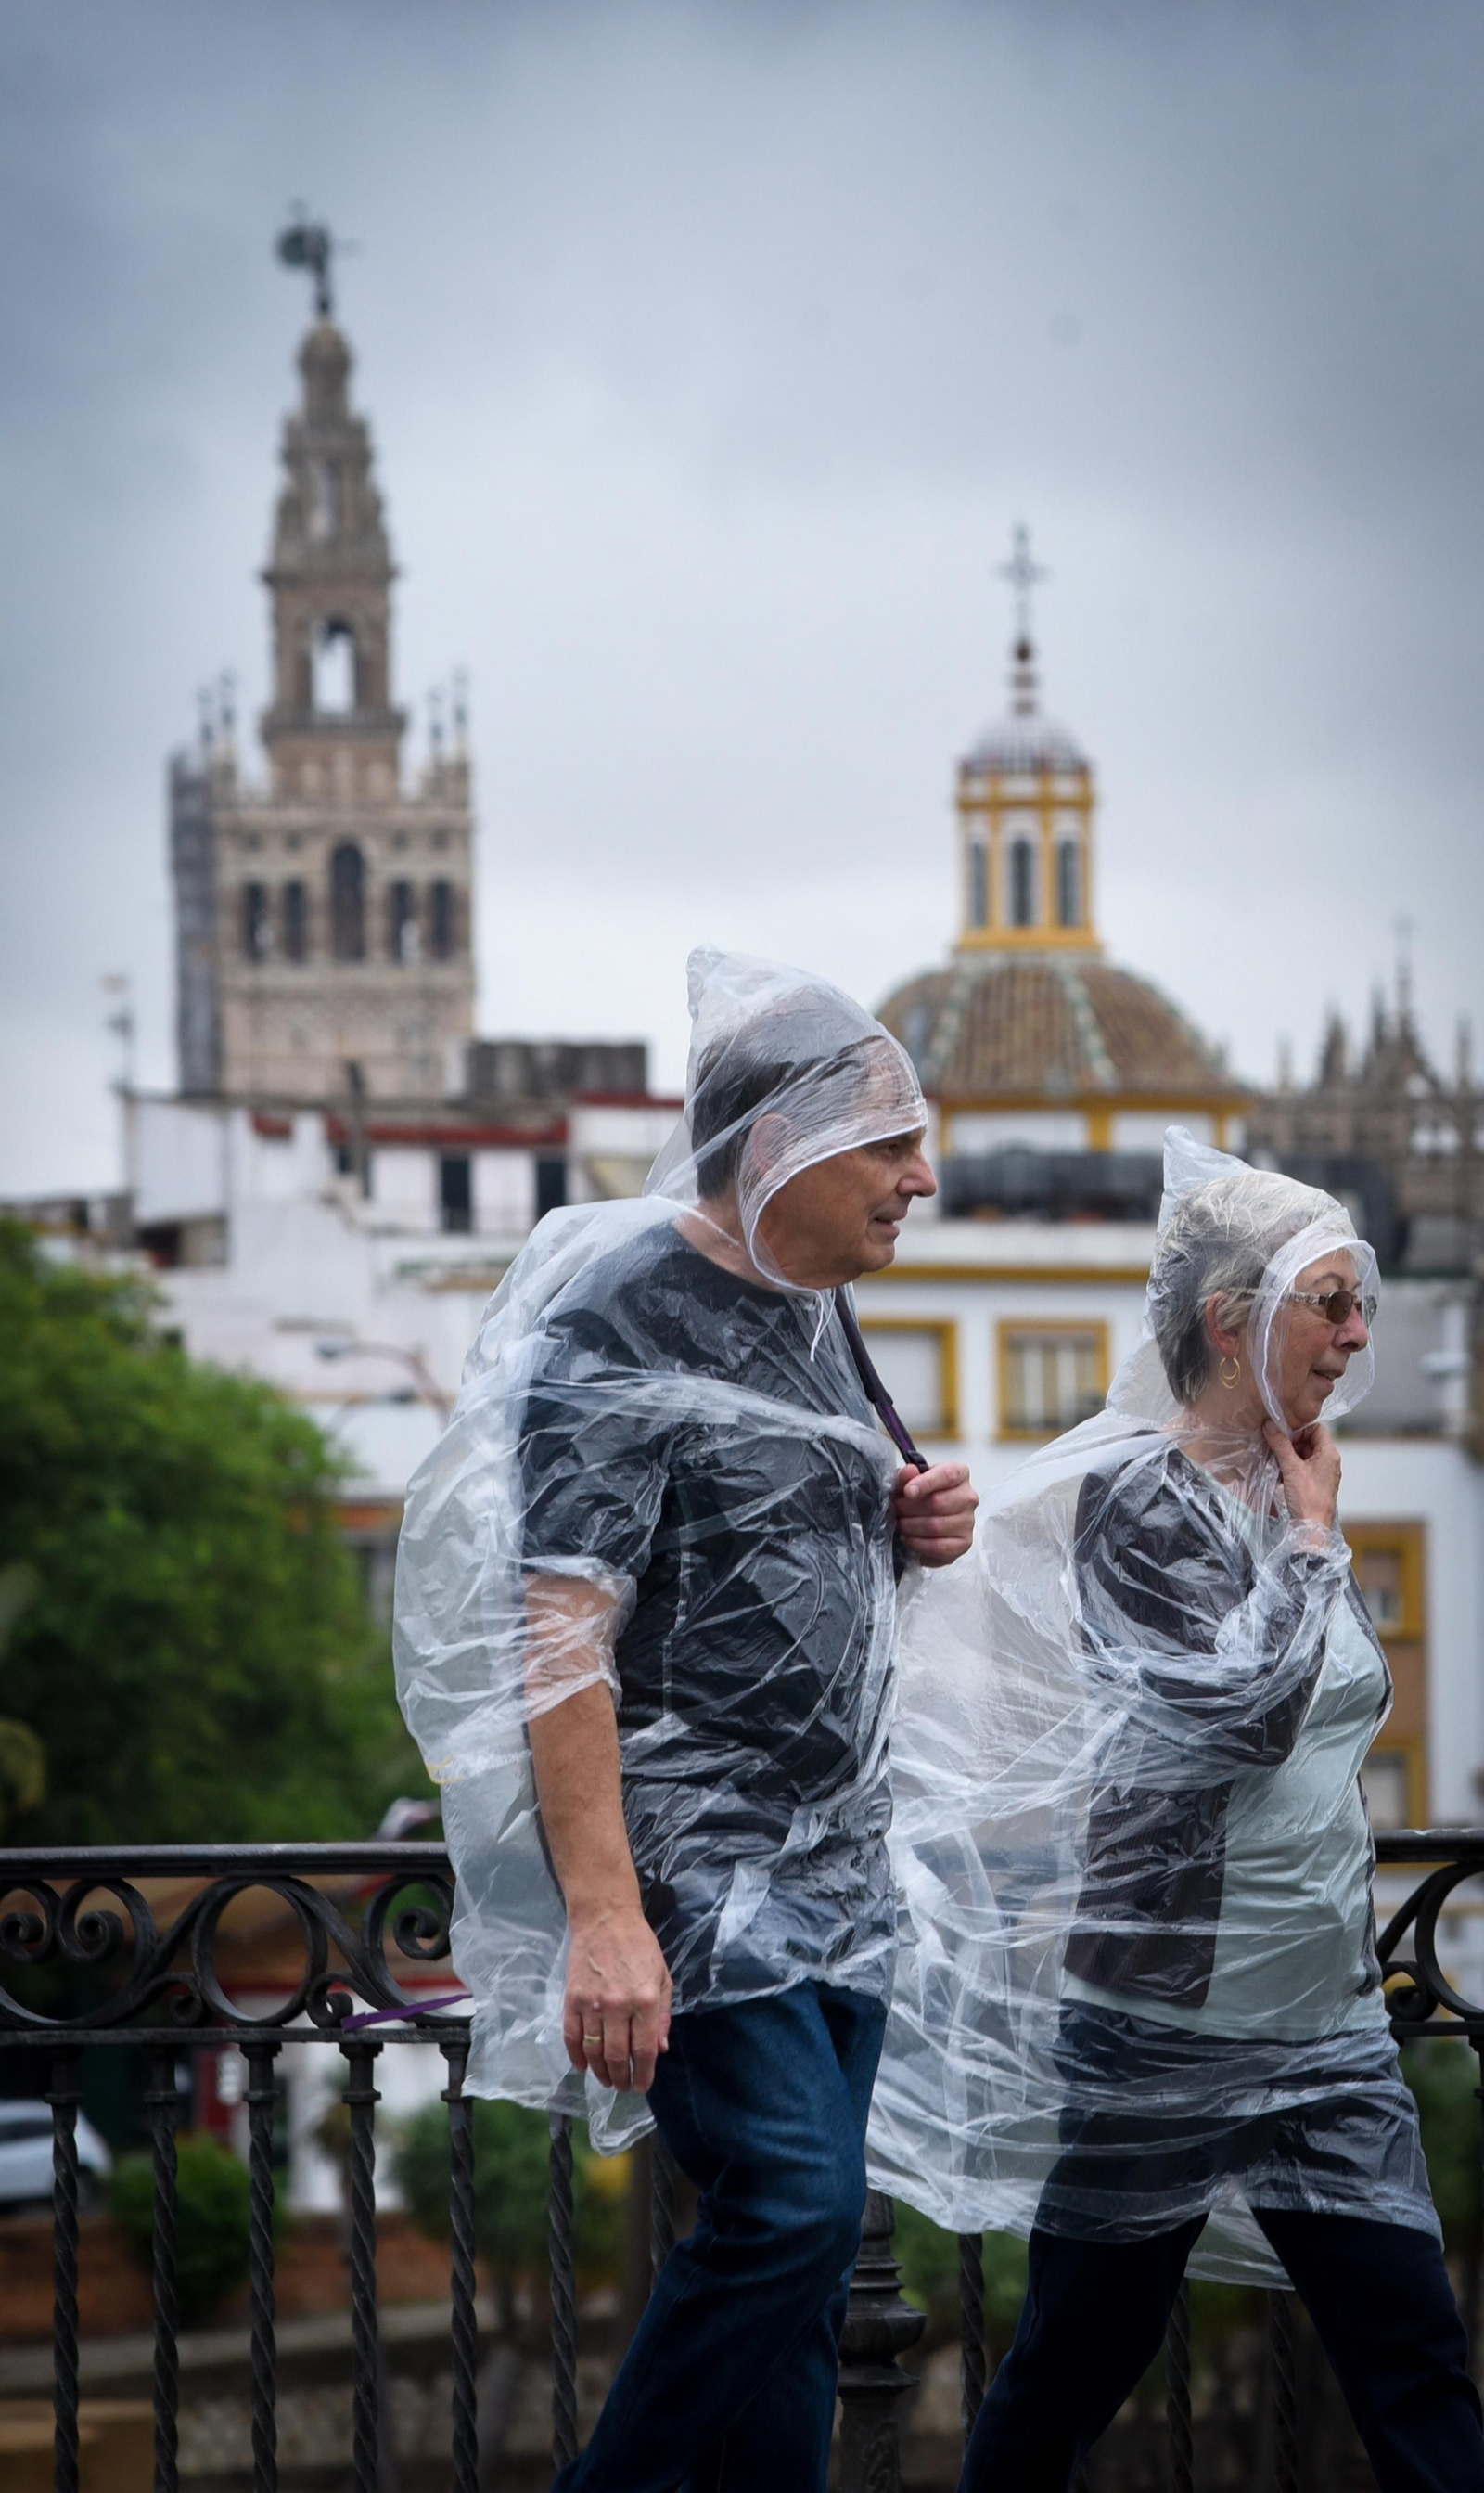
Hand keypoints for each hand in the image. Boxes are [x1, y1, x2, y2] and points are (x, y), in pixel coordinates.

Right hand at [563, 1902, 672, 2092]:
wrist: (605, 1918)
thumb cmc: (640, 1946)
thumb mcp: (662, 1976)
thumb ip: (663, 2015)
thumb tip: (660, 2049)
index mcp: (646, 2000)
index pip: (643, 2050)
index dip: (643, 2075)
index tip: (642, 2087)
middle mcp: (619, 2005)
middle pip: (616, 2056)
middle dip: (621, 2079)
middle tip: (623, 2087)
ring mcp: (592, 2003)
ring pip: (593, 2052)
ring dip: (600, 2073)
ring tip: (607, 2081)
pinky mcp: (572, 1999)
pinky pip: (572, 2037)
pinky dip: (576, 2056)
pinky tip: (583, 2066)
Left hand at [892, 1462, 977, 1566]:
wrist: (927, 1520)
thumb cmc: (921, 1495)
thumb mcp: (910, 1481)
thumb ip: (907, 1475)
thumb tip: (909, 1471)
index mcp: (959, 1474)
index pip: (947, 1475)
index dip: (925, 1483)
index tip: (907, 1492)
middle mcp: (968, 1497)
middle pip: (938, 1503)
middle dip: (910, 1508)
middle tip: (896, 1509)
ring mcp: (969, 1521)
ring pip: (936, 1525)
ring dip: (912, 1526)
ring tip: (901, 1524)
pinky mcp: (964, 1542)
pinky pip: (939, 1546)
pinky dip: (918, 1543)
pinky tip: (908, 1538)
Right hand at [1263, 1419, 1340, 1532]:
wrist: (1312, 1528)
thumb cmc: (1307, 1499)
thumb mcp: (1291, 1468)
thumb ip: (1280, 1445)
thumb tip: (1270, 1425)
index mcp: (1329, 1454)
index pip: (1317, 1428)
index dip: (1300, 1430)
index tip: (1285, 1437)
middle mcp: (1329, 1462)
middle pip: (1310, 1441)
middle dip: (1291, 1444)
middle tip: (1277, 1450)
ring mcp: (1323, 1474)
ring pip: (1305, 1456)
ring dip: (1289, 1457)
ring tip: (1277, 1464)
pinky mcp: (1317, 1484)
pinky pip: (1304, 1469)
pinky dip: (1291, 1469)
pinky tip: (1281, 1476)